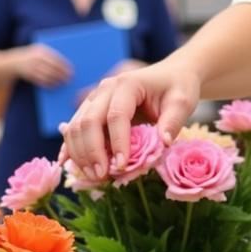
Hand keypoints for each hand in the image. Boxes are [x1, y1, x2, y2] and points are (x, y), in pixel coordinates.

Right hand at [13, 44, 72, 87]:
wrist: (9, 63)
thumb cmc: (30, 58)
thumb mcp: (38, 53)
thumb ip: (50, 56)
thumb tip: (67, 65)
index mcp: (41, 49)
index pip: (56, 57)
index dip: (65, 65)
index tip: (72, 71)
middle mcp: (35, 56)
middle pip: (53, 66)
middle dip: (62, 74)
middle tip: (69, 79)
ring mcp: (30, 65)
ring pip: (47, 74)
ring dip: (56, 80)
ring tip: (63, 83)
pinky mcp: (27, 73)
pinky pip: (40, 79)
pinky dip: (48, 83)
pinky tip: (54, 86)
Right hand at [58, 57, 201, 177]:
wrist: (171, 74)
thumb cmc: (178, 88)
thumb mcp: (182, 102)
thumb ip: (173, 122)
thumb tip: (163, 144)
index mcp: (128, 84)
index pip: (117, 116)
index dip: (117, 143)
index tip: (122, 166)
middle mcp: (105, 89)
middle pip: (89, 121)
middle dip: (92, 152)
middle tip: (102, 176)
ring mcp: (95, 98)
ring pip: (76, 126)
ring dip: (80, 153)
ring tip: (94, 176)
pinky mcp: (91, 109)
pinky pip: (75, 128)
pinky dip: (71, 147)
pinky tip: (67, 165)